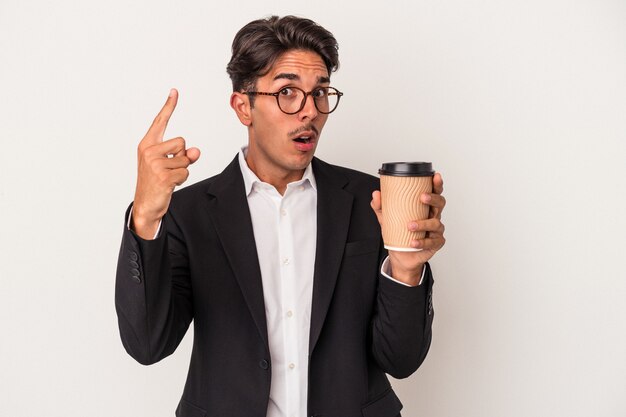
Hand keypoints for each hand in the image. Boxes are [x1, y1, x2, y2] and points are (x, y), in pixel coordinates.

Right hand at [132, 89, 200, 238]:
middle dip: (182, 156)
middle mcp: (149, 150)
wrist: (146, 204)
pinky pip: (185, 172)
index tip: (175, 91)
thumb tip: (196, 152)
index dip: (168, 106)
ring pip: (185, 159)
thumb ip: (183, 155)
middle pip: (182, 142)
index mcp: (147, 144)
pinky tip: (169, 185)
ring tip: (168, 177)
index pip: (160, 122)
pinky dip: (182, 180)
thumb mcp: (169, 165)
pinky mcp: (163, 176)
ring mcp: (154, 163)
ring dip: (182, 170)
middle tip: (169, 169)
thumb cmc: (157, 182)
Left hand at [370, 173, 445, 284]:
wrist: (400, 255)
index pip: (434, 192)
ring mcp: (436, 230)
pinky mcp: (436, 243)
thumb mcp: (386, 218)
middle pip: (440, 203)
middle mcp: (433, 216)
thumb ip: (380, 206)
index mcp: (424, 207)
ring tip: (410, 225)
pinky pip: (431, 241)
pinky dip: (422, 241)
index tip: (435, 176)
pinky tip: (413, 241)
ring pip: (435, 223)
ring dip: (423, 223)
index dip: (437, 184)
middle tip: (422, 197)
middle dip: (434, 198)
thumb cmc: (398, 233)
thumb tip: (376, 194)